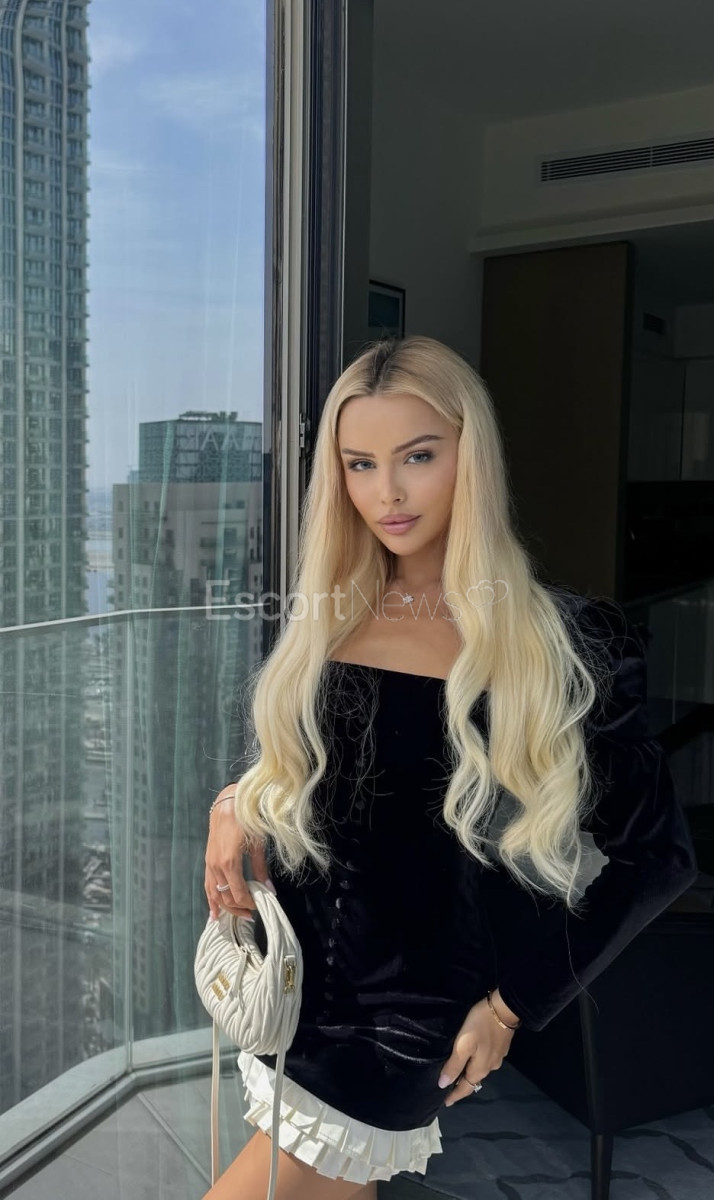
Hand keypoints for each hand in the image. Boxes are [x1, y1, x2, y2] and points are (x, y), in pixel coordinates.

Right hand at [203, 786, 274, 920]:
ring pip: (214, 893)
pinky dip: (211, 899)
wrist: (229, 803)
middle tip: (251, 915)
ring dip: (225, 907)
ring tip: (234, 917)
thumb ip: (261, 869)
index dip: (248, 903)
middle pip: (225, 896)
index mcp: (230, 862)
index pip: (238, 893)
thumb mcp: (257, 844)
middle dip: (238, 908)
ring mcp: (209, 864)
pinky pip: (207, 884)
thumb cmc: (247, 820)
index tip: (259, 907)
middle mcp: (216, 866)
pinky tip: (213, 912)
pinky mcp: (208, 860)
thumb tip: (270, 890)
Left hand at [438, 994, 515, 1107]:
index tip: (444, 1103)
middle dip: (461, 1086)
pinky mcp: (500, 1048)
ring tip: (456, 1073)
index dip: (454, 1096)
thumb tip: (443, 1085)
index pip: (465, 1089)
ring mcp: (497, 1057)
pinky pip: (484, 1061)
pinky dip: (475, 1063)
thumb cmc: (480, 1025)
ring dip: (468, 1074)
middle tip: (447, 1087)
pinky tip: (470, 1057)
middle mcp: (490, 1067)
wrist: (504, 1008)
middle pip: (473, 1081)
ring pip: (479, 1070)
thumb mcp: (463, 1045)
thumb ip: (454, 1065)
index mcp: (480, 1069)